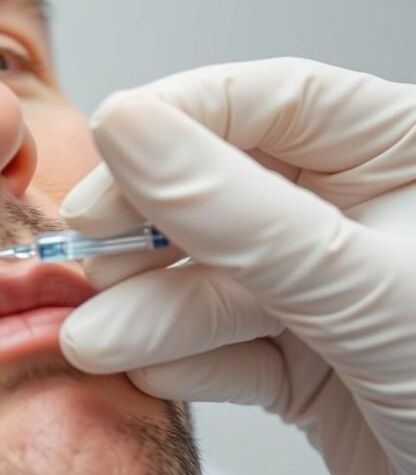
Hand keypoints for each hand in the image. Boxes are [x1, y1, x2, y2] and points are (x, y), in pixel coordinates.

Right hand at [58, 58, 415, 474]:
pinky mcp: (304, 363)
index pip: (268, 103)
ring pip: (210, 280)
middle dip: (146, 233)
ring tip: (97, 341)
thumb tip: (134, 131)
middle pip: (219, 190)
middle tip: (90, 255)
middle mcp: (358, 215)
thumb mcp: (358, 287)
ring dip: (145, 314)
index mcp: (400, 155)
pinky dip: (179, 363)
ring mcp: (327, 293)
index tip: (106, 144)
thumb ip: (237, 213)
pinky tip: (149, 371)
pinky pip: (222, 349)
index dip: (178, 120)